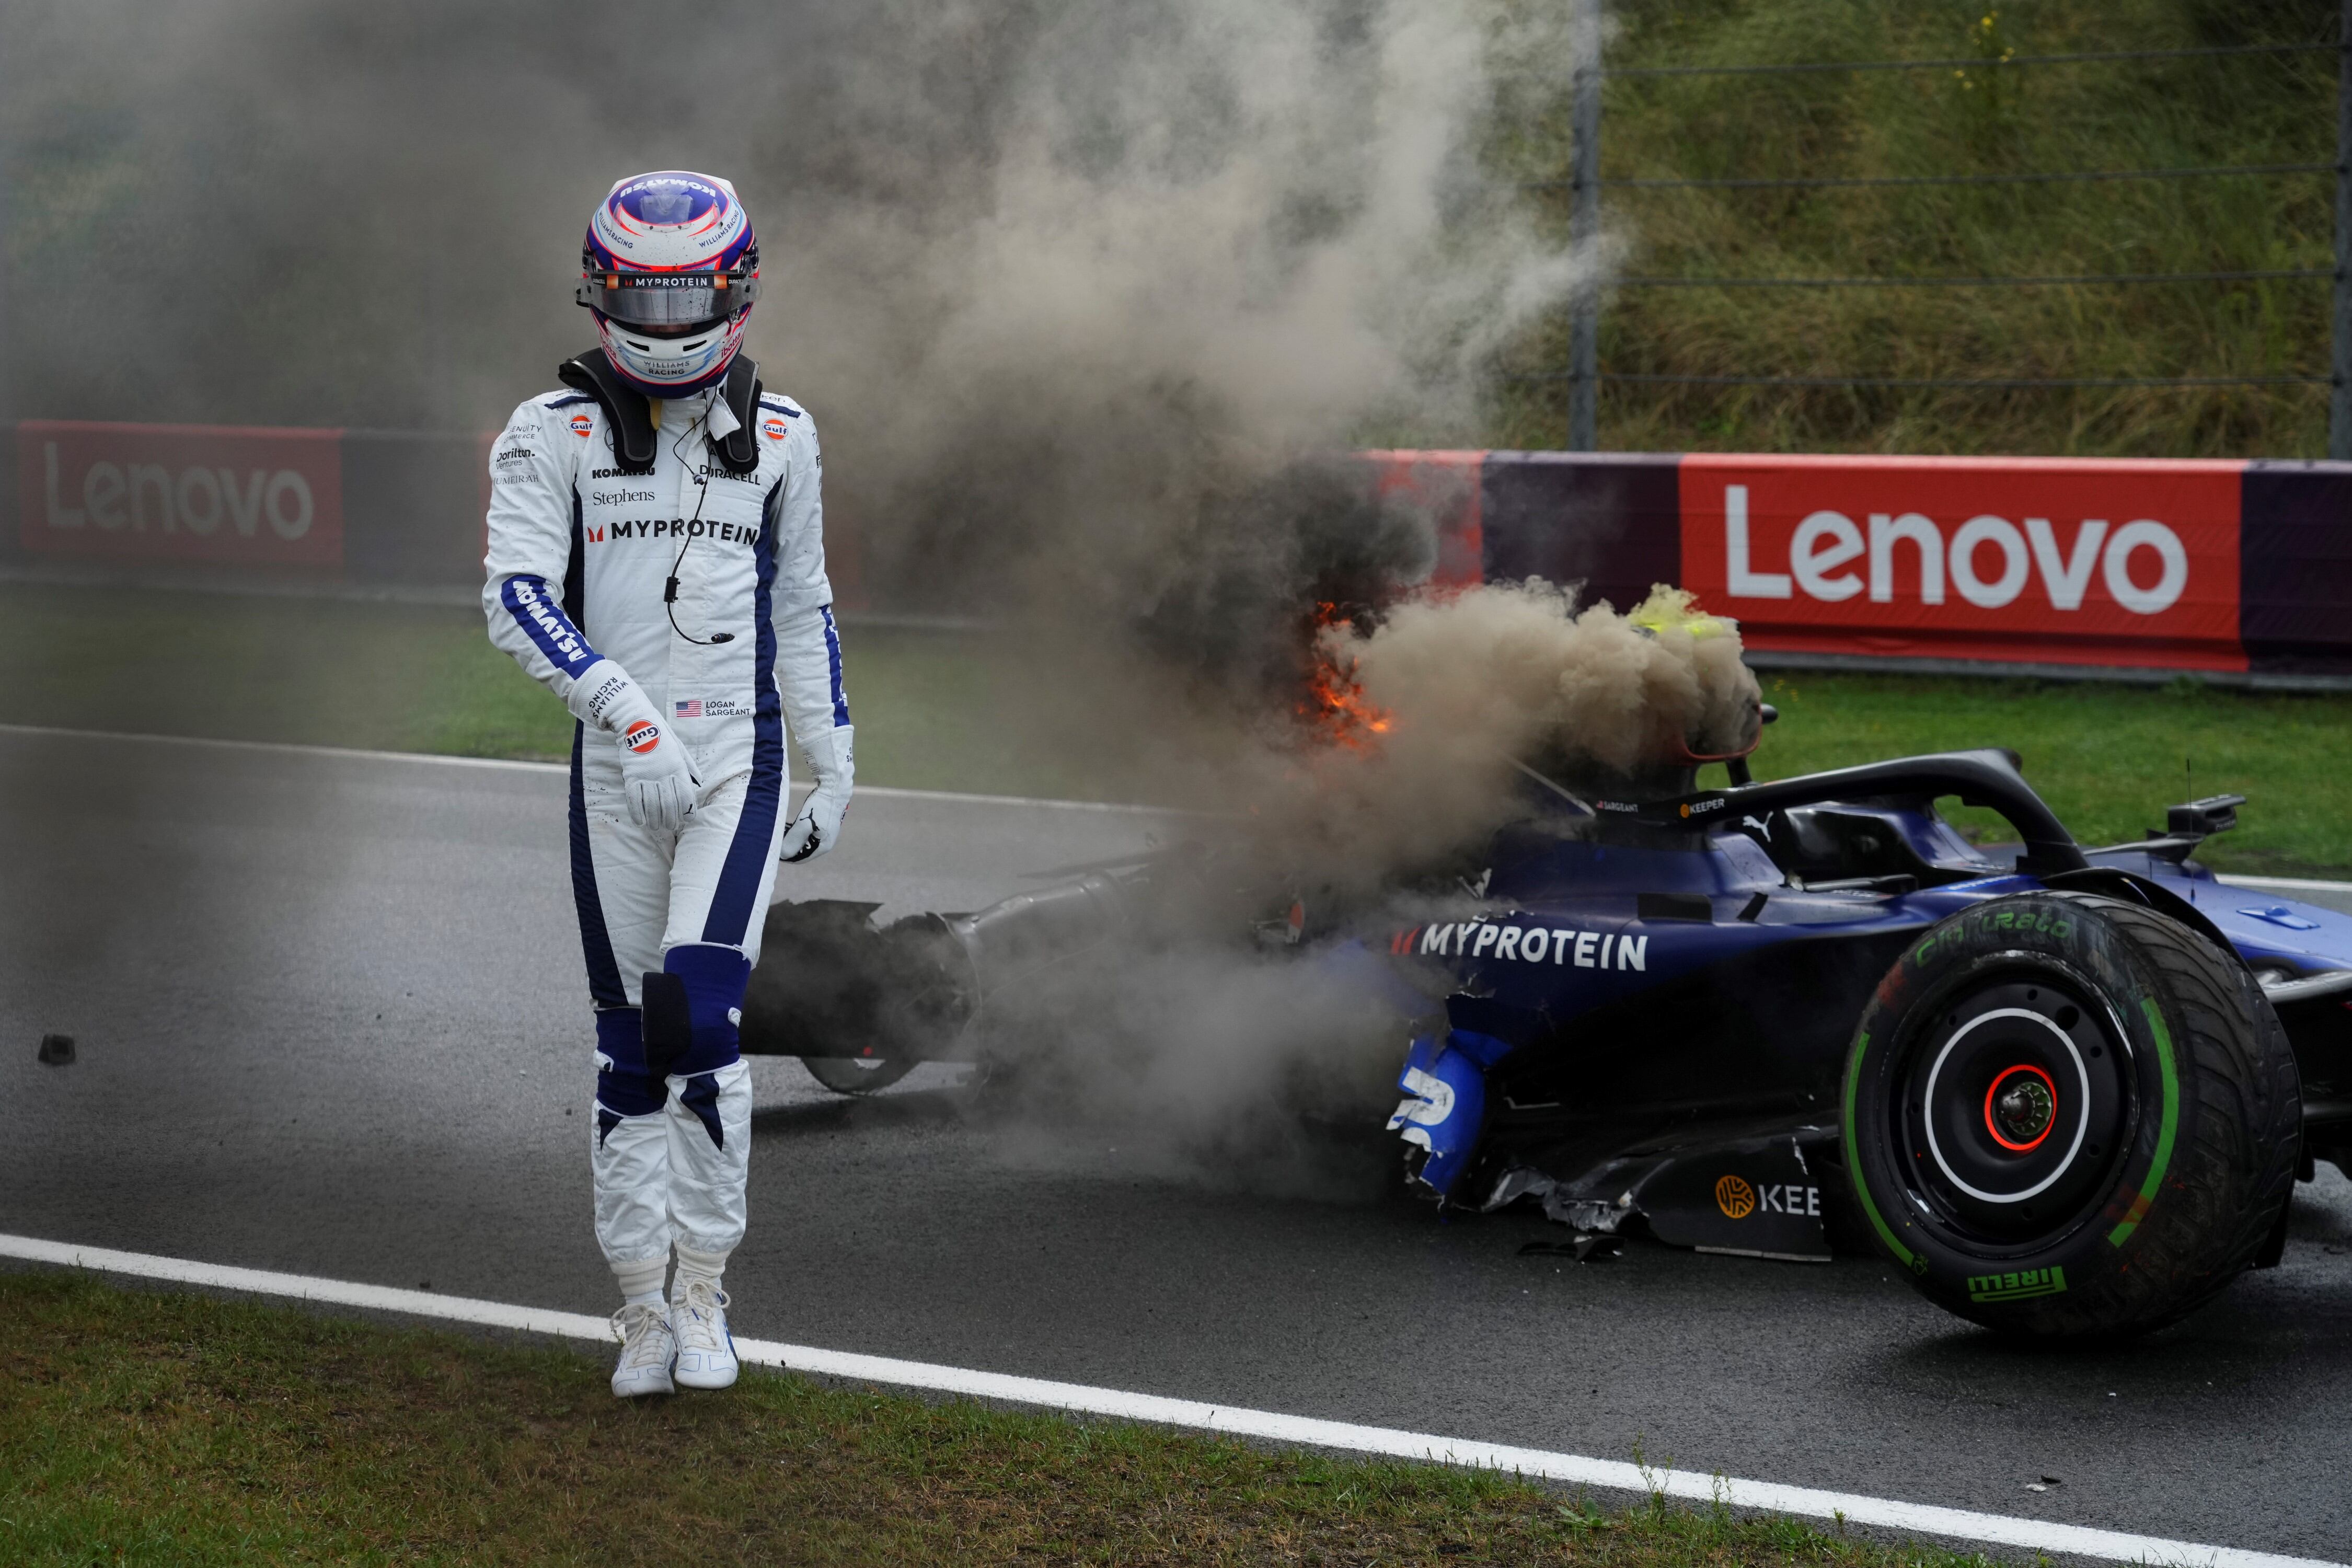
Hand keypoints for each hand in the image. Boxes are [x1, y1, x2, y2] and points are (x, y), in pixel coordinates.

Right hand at [617, 715, 700, 833]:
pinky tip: (640, 822)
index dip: (687, 810)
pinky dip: (637, 812)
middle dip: (671, 819)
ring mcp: (647, 775)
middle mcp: (664, 774)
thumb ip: (689, 767)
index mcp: (678, 767)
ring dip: (654, 819)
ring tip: (655, 827)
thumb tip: (699, 782)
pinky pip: (634, 798)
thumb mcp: (680, 750)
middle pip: (669, 803)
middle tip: (670, 827)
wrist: (638, 724)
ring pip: (652, 804)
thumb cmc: (662, 738)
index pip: (685, 794)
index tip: (687, 819)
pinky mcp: (631, 775)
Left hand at [779, 724, 852, 862]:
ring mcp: (825, 834)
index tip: (772, 849)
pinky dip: (795, 832)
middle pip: (801, 850)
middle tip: (773, 840)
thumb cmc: (820, 806)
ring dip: (791, 839)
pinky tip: (787, 826)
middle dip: (787, 847)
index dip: (785, 856)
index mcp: (823, 846)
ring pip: (803, 841)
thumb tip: (782, 854)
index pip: (800, 858)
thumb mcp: (804, 824)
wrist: (834, 788)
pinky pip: (806, 833)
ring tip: (778, 833)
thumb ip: (793, 840)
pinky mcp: (822, 825)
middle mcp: (825, 843)